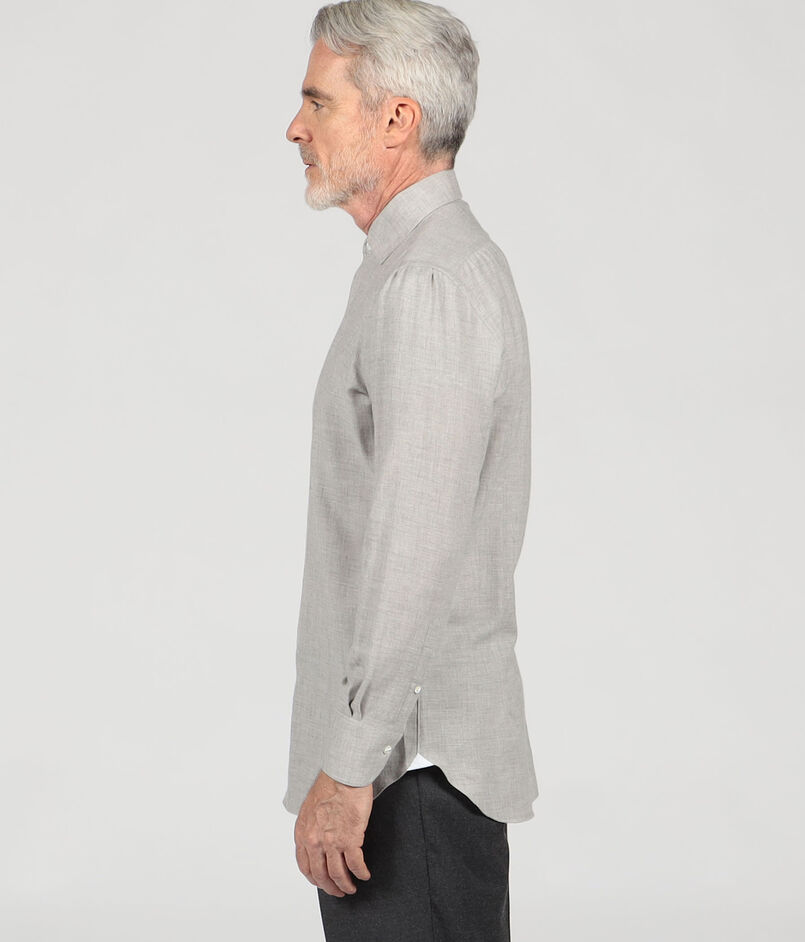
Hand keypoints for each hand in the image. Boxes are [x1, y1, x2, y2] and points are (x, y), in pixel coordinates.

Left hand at [294, 769, 372, 896]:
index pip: (305, 866)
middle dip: (330, 887)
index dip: (314, 878)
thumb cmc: (330, 785)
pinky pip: (355, 864)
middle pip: (321, 875)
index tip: (321, 882)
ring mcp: (332, 842)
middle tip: (338, 891)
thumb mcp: (310, 808)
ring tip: (351, 888)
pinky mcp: (350, 839)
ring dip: (345, 885)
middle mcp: (314, 841)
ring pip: (337, 874)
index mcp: (303, 833)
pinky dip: (360, 873)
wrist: (343, 774)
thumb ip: (311, 827)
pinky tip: (364, 874)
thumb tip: (318, 839)